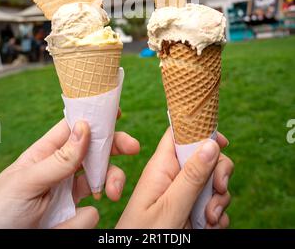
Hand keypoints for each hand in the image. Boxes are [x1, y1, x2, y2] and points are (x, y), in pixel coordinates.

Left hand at [0, 117, 139, 228]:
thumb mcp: (27, 181)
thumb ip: (59, 158)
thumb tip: (85, 127)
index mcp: (45, 153)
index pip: (74, 128)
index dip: (94, 118)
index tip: (117, 112)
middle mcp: (60, 170)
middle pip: (94, 151)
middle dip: (114, 147)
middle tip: (132, 148)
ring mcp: (67, 193)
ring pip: (99, 179)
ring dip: (110, 182)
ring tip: (112, 194)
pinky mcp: (70, 217)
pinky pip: (90, 214)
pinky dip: (85, 219)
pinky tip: (66, 224)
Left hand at [117, 128, 232, 228]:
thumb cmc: (145, 237)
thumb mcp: (170, 207)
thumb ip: (191, 176)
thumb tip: (211, 142)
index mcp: (161, 167)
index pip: (179, 133)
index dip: (200, 131)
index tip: (221, 142)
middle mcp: (173, 177)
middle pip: (204, 157)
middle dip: (218, 172)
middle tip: (218, 189)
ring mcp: (183, 194)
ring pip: (212, 182)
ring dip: (219, 199)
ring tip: (209, 219)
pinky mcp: (191, 211)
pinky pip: (213, 203)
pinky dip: (218, 215)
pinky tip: (210, 227)